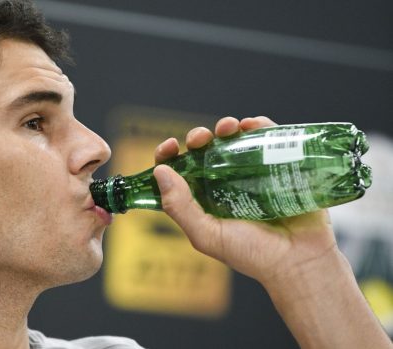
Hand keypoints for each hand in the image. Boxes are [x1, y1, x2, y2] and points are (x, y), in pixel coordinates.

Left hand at [152, 116, 336, 286]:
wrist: (301, 260)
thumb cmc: (252, 254)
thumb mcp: (207, 234)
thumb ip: (179, 207)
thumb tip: (160, 172)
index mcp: (203, 200)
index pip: (178, 171)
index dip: (170, 155)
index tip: (172, 145)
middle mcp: (224, 184)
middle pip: (204, 151)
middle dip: (199, 137)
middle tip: (202, 138)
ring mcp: (252, 173)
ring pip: (233, 141)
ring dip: (226, 127)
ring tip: (229, 127)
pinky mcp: (280, 166)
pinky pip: (267, 139)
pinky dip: (258, 125)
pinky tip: (252, 125)